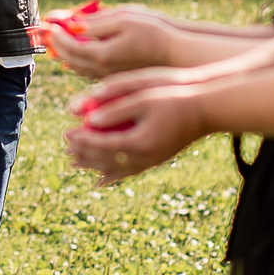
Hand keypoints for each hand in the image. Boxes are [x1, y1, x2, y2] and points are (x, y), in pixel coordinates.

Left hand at [50, 5, 181, 77]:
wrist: (177, 53)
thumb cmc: (153, 31)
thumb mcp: (123, 19)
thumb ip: (95, 23)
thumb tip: (71, 23)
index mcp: (102, 55)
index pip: (69, 45)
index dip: (56, 33)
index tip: (47, 22)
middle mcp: (103, 70)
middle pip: (70, 59)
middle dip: (56, 44)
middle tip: (45, 32)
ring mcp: (110, 76)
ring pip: (79, 68)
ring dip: (65, 54)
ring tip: (56, 42)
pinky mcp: (117, 77)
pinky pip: (90, 71)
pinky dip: (78, 62)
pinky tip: (76, 55)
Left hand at [65, 68, 212, 184]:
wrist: (209, 107)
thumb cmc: (175, 94)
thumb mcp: (142, 95)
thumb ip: (114, 107)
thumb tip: (86, 117)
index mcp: (139, 142)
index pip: (101, 144)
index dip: (81, 140)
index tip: (66, 134)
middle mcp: (145, 157)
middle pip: (106, 160)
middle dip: (84, 154)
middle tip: (65, 149)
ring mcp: (154, 160)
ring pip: (117, 169)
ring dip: (95, 166)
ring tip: (75, 164)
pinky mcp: (159, 158)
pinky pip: (131, 171)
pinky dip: (114, 175)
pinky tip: (103, 180)